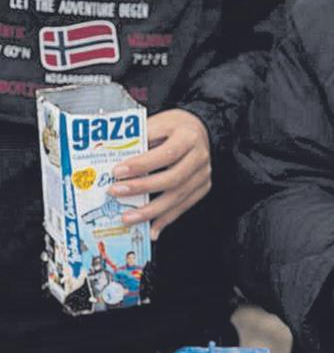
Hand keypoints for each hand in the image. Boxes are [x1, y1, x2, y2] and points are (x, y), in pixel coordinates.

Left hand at [110, 109, 211, 239]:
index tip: (117, 172)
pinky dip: (166, 219)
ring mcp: (203, 174)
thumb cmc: (173, 127)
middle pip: (173, 178)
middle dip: (142, 188)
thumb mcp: (157, 123)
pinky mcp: (202, 187)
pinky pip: (183, 206)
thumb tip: (111, 158)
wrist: (197, 129)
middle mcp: (200, 157)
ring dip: (151, 210)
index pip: (166, 153)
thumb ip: (139, 139)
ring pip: (178, 197)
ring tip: (128, 218)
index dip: (142, 165)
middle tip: (116, 193)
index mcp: (189, 136)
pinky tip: (151, 229)